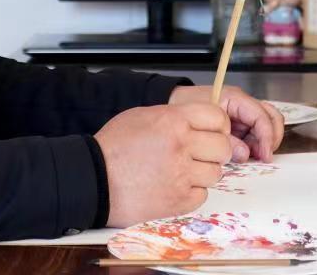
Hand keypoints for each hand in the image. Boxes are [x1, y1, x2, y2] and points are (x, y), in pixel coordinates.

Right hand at [94, 103, 231, 227]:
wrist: (93, 180)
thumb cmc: (112, 147)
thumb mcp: (142, 116)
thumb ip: (173, 116)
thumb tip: (197, 120)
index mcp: (173, 120)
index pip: (218, 117)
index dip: (218, 125)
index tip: (212, 131)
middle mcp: (181, 146)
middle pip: (223, 146)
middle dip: (216, 150)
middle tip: (202, 153)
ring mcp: (181, 175)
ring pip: (216, 173)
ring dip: (204, 172)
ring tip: (184, 171)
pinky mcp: (179, 200)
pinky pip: (202, 194)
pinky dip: (192, 192)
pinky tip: (175, 186)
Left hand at [169, 85, 284, 162]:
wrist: (175, 103)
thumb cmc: (187, 106)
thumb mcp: (204, 124)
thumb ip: (227, 140)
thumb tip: (245, 154)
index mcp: (235, 98)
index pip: (261, 115)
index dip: (267, 136)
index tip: (265, 155)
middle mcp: (243, 104)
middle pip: (271, 117)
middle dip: (271, 137)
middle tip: (264, 156)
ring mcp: (243, 113)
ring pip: (266, 125)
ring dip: (263, 142)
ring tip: (253, 156)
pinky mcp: (239, 123)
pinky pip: (255, 133)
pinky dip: (255, 144)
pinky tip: (246, 154)